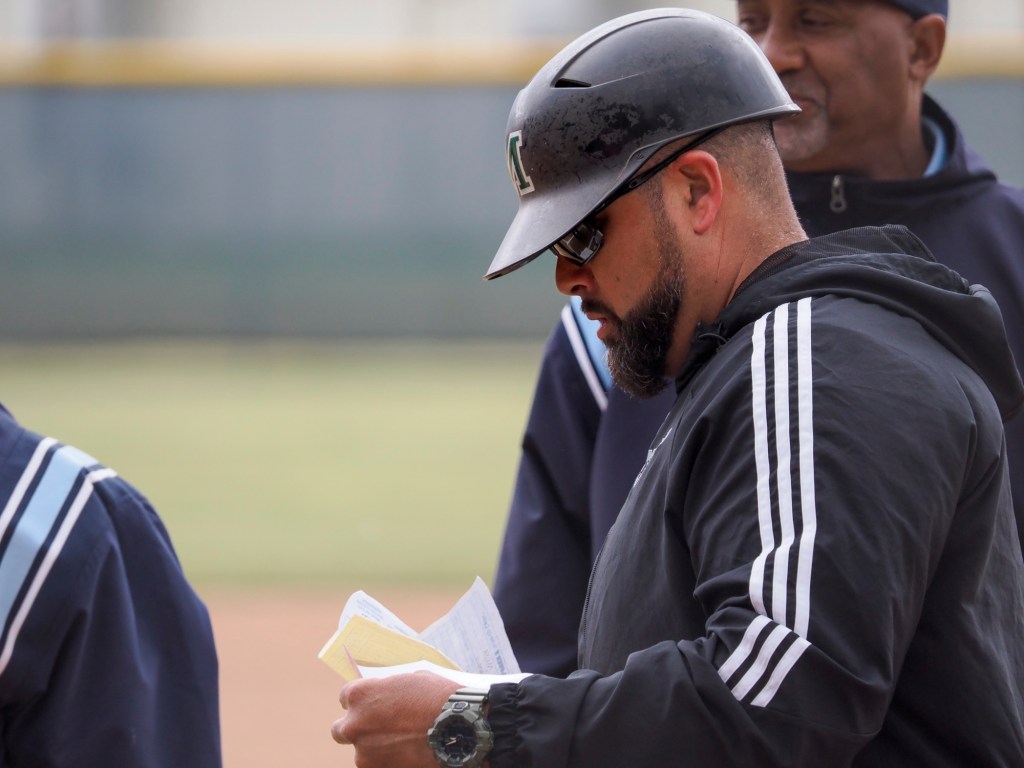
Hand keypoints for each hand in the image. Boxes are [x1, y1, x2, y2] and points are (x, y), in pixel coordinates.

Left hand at [331, 671, 460, 767]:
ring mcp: (365, 753)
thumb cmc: (439, 698)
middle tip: (378, 729)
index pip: (345, 698)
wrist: (460, 729)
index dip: (362, 702)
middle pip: (340, 730)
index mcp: (361, 695)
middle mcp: (355, 724)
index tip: (373, 706)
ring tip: (403, 745)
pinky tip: (407, 755)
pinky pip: (377, 766)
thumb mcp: (412, 680)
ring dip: (375, 749)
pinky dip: (388, 762)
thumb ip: (391, 690)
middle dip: (357, 729)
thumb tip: (388, 697)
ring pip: (362, 753)